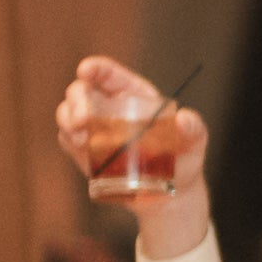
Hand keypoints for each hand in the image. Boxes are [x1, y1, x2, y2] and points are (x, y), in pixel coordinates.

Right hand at [53, 58, 211, 257]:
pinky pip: (68, 139)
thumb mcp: (195, 142)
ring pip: (67, 113)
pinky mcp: (85, 150)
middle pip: (81, 91)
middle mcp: (110, 107)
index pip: (109, 74)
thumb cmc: (183, 159)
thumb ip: (194, 128)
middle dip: (76, 100)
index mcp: (134, 95)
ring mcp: (95, 128)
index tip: (85, 69)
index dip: (95, 68)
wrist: (169, 193)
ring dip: (67, 120)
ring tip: (80, 137)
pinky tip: (80, 148)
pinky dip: (69, 141)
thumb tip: (185, 119)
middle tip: (82, 120)